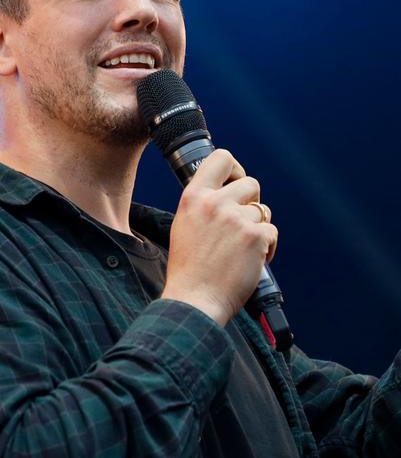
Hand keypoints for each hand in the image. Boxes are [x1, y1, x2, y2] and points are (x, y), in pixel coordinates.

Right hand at [161, 149, 277, 325]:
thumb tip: (227, 192)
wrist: (195, 299)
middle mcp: (215, 203)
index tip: (236, 183)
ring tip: (242, 250)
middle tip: (242, 225)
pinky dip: (267, 247)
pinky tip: (252, 261)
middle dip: (252, 202)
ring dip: (258, 229)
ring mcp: (237, 219)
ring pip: (263, 211)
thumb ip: (204, 204)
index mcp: (194, 197)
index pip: (221, 158)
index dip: (235, 168)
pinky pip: (272, 231)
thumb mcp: (185, 224)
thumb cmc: (189, 268)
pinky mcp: (256, 237)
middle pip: (251, 183)